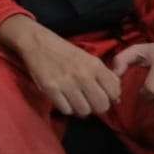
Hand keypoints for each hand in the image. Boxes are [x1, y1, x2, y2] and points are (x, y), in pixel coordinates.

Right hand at [0, 14, 122, 116]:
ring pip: (84, 111)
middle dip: (96, 107)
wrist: (37, 42)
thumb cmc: (65, 51)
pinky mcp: (51, 89)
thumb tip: (116, 98)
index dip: (110, 98)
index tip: (102, 95)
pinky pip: (66, 110)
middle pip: (101, 106)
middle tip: (89, 101)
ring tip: (75, 100)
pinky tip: (63, 99)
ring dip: (80, 108)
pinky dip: (66, 107)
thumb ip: (105, 76)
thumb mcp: (89, 58)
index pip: (114, 92)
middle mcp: (83, 75)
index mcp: (95, 65)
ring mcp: (67, 83)